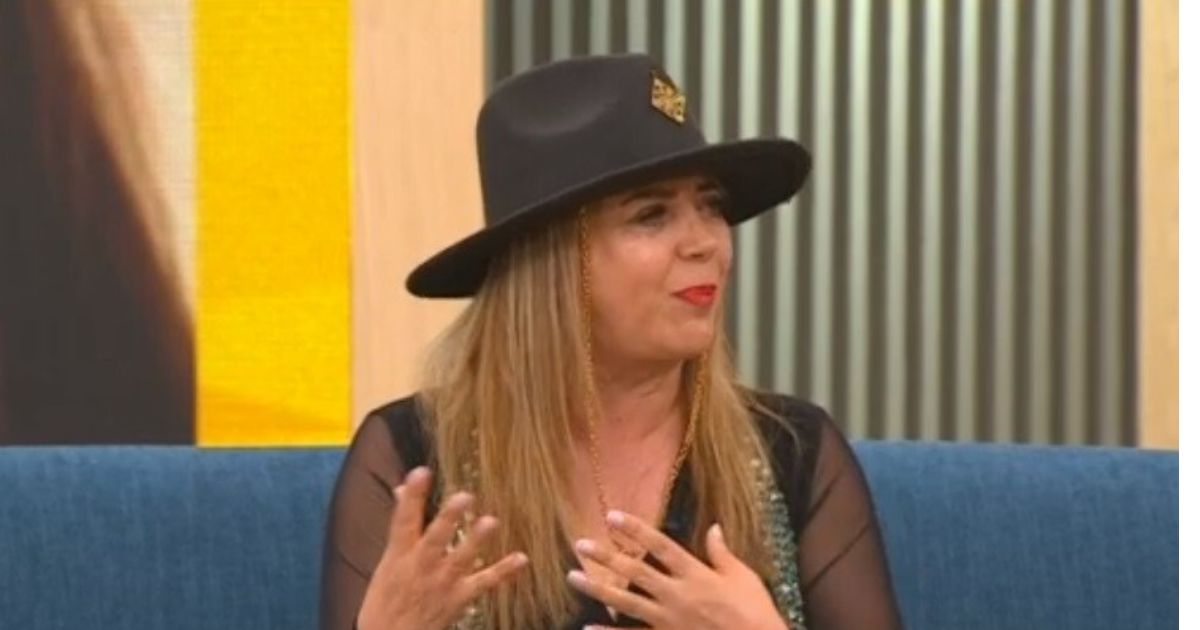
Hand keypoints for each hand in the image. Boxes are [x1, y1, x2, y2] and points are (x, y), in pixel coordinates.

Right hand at [356, 467, 528, 629]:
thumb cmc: (386, 600)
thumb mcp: (386, 562)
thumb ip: (401, 527)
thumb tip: (403, 490)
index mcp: (399, 555)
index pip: (403, 521)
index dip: (411, 497)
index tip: (421, 472)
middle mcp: (421, 566)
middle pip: (435, 538)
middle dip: (448, 518)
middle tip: (464, 497)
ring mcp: (442, 582)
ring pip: (461, 559)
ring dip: (476, 541)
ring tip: (490, 522)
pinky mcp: (459, 598)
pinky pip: (484, 583)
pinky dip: (503, 571)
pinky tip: (521, 559)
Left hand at [567, 511, 786, 629]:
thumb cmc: (754, 612)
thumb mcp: (743, 577)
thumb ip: (722, 554)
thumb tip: (713, 527)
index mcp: (695, 575)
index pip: (660, 546)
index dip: (636, 530)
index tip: (613, 516)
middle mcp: (677, 595)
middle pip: (635, 572)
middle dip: (606, 557)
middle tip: (580, 544)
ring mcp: (669, 621)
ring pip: (626, 602)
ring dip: (598, 588)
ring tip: (573, 577)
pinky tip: (588, 626)